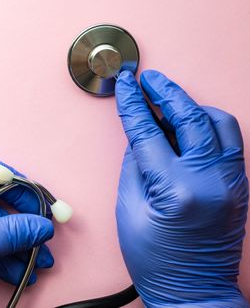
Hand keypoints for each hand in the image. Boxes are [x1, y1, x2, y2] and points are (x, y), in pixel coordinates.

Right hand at [115, 70, 248, 307]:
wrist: (194, 293)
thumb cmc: (157, 261)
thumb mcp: (130, 209)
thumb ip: (135, 163)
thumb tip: (141, 131)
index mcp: (177, 189)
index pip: (149, 130)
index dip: (133, 103)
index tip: (126, 84)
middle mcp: (211, 180)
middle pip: (190, 116)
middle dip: (165, 91)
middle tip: (149, 79)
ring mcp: (231, 181)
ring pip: (219, 122)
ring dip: (192, 105)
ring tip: (170, 100)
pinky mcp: (239, 185)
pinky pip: (229, 140)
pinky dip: (209, 124)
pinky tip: (190, 123)